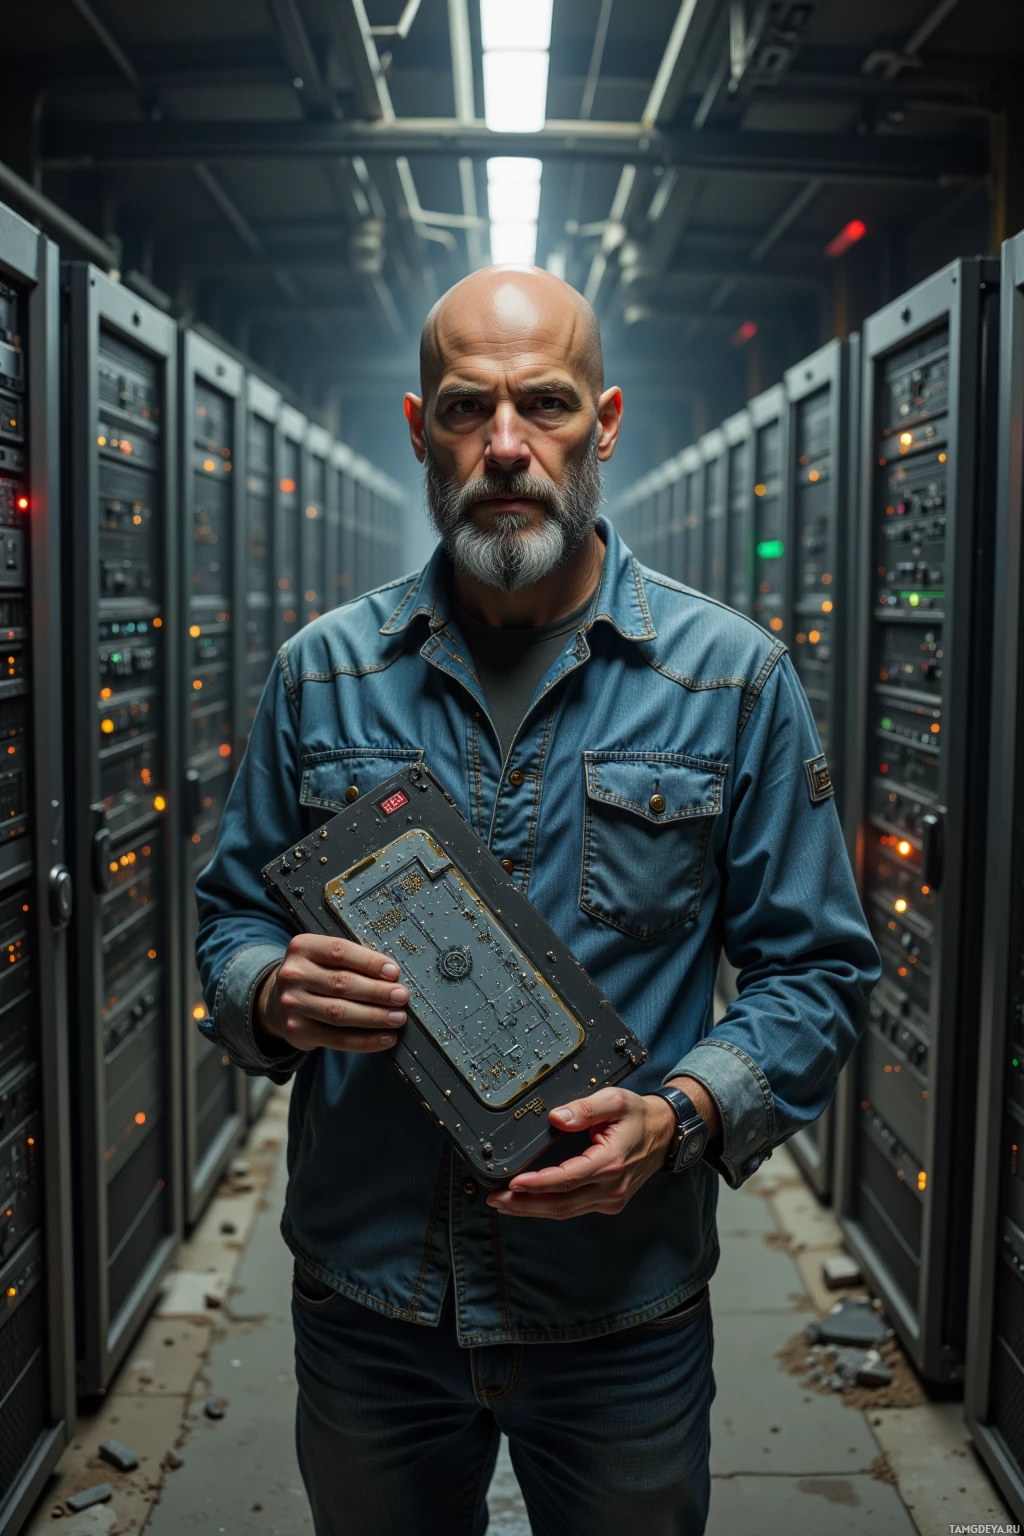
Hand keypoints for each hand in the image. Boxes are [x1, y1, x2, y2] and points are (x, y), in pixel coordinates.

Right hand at [256, 932, 408, 1053]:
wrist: (278, 1001)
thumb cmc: (316, 975)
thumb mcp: (325, 958)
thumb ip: (353, 962)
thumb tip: (393, 977)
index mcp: (303, 948)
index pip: (340, 952)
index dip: (369, 962)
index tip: (394, 972)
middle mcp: (293, 975)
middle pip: (342, 984)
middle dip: (377, 992)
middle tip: (402, 997)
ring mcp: (293, 1005)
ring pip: (339, 1013)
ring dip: (374, 1017)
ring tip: (398, 1018)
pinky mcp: (297, 1031)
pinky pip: (337, 1039)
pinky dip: (365, 1041)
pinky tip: (385, 1038)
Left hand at [485, 1077, 718, 1220]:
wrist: (665, 1132)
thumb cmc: (638, 1114)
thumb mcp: (614, 1100)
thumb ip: (585, 1108)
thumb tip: (556, 1118)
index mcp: (611, 1162)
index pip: (567, 1179)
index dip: (538, 1184)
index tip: (513, 1183)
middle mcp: (611, 1187)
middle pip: (561, 1203)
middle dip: (525, 1204)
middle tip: (496, 1200)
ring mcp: (611, 1198)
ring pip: (566, 1211)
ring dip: (532, 1210)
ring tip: (504, 1205)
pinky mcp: (609, 1202)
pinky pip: (574, 1209)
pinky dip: (549, 1208)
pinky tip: (529, 1204)